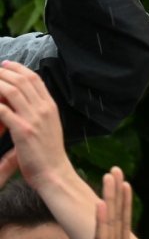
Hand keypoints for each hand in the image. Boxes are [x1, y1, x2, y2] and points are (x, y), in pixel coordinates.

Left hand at [0, 61, 72, 189]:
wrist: (54, 172)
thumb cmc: (49, 153)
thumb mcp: (49, 127)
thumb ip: (39, 113)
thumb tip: (25, 103)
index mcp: (50, 106)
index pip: (35, 79)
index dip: (19, 69)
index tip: (6, 65)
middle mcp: (44, 108)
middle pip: (23, 81)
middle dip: (5, 73)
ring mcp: (34, 118)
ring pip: (13, 91)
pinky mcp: (23, 130)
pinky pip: (4, 110)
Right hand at [93, 167, 148, 238]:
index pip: (123, 227)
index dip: (124, 205)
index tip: (125, 183)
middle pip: (113, 221)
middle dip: (114, 195)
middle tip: (114, 169)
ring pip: (107, 227)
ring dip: (107, 201)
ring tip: (108, 177)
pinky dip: (101, 224)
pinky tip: (102, 205)